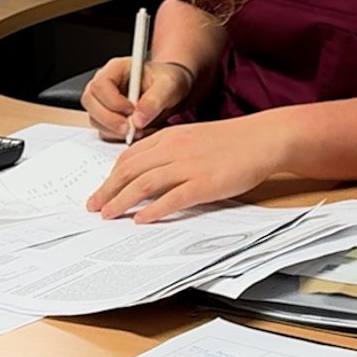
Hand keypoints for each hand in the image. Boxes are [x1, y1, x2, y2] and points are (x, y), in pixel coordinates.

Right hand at [81, 57, 194, 140]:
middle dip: (109, 119)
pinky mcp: (107, 117)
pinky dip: (117, 136)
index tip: (131, 110)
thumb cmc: (168, 81)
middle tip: (131, 128)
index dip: (113, 101)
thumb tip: (138, 119)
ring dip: (113, 130)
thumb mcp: (169, 85)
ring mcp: (104, 101)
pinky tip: (136, 132)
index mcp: (117, 68)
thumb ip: (155, 99)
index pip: (100, 84)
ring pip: (94, 118)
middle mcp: (106, 83)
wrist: (171, 91)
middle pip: (90, 101)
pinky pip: (103, 130)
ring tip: (139, 130)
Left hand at [85, 116, 288, 222]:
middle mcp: (174, 149)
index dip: (111, 175)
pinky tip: (141, 219)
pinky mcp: (204, 183)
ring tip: (108, 215)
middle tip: (94, 206)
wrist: (262, 138)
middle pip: (130, 170)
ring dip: (121, 201)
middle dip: (108, 190)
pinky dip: (153, 210)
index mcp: (169, 136)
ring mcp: (188, 166)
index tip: (102, 189)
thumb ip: (170, 151)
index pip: (129, 156)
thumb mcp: (193, 137)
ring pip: (144, 184)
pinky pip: (172, 198)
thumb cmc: (231, 140)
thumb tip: (149, 172)